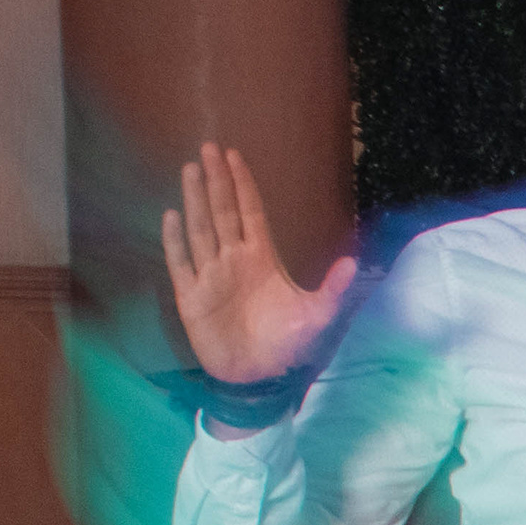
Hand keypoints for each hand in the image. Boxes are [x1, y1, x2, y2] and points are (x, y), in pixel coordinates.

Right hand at [160, 141, 355, 387]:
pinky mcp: (191, 296)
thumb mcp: (317, 315)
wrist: (259, 377)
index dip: (243, 184)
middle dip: (216, 180)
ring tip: (190, 169)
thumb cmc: (287, 344)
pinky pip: (181, 262)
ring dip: (195, 200)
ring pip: (201, 229)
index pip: (250, 212)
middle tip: (207, 147)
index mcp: (262, 258)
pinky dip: (175, 241)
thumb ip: (333, 288)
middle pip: (223, 211)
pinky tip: (171, 217)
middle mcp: (233, 259)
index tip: (234, 155)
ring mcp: (210, 275)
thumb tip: (353, 261)